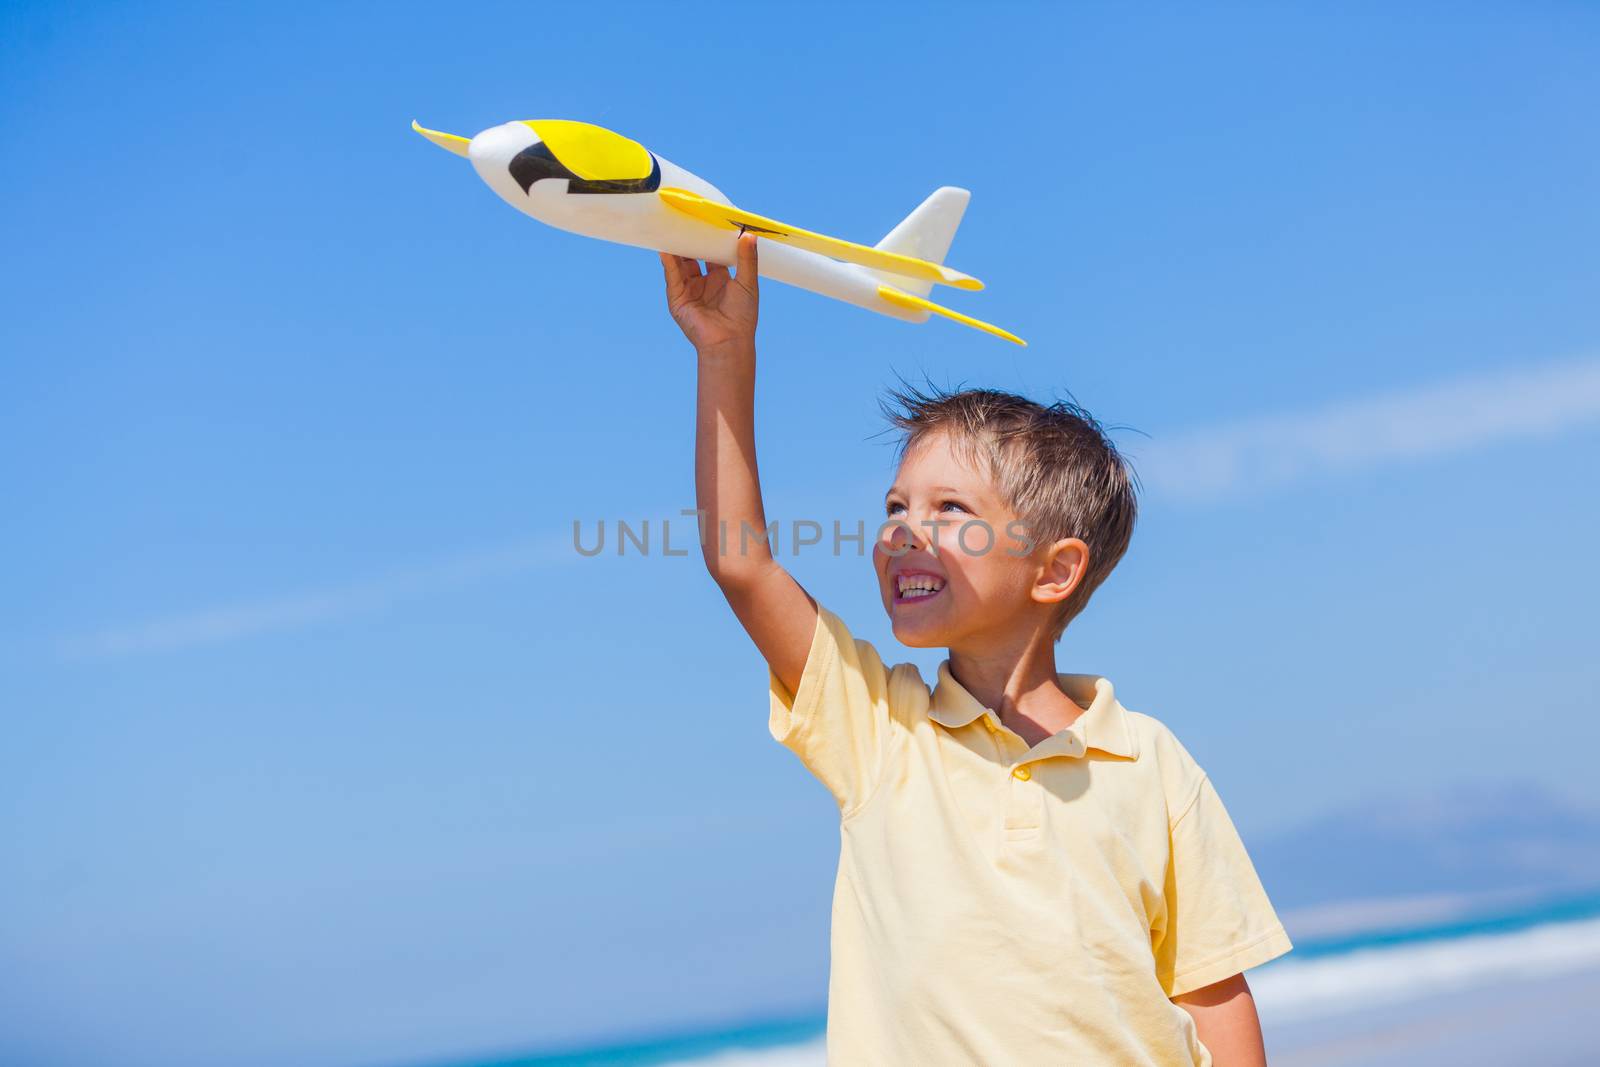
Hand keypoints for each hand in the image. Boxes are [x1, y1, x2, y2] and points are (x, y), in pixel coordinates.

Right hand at [660, 232, 758, 354]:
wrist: (729, 341)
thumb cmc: (743, 316)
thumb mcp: (748, 282)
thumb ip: (747, 259)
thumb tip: (749, 234)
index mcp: (721, 279)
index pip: (711, 254)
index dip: (709, 239)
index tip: (708, 221)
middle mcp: (703, 284)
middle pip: (693, 257)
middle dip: (690, 241)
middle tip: (687, 220)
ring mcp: (689, 291)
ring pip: (680, 265)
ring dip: (676, 249)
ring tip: (672, 229)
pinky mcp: (677, 299)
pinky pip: (672, 277)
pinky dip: (668, 263)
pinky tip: (666, 249)